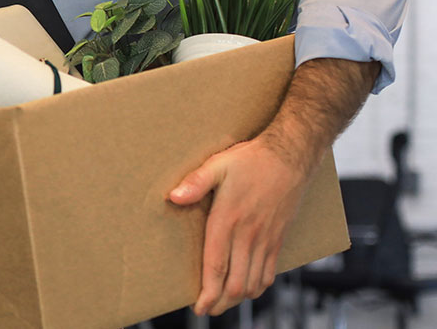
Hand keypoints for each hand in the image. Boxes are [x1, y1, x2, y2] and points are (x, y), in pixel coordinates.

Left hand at [168, 137, 309, 315]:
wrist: (291, 156)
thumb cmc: (251, 160)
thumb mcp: (217, 165)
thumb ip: (194, 183)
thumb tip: (173, 197)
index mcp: (229, 220)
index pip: (217, 267)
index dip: (208, 292)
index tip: (199, 307)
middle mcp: (249, 235)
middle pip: (236, 283)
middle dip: (220, 302)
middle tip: (207, 308)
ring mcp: (266, 239)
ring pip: (254, 283)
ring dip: (238, 298)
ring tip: (223, 302)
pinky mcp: (279, 238)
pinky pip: (270, 272)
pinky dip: (258, 286)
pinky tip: (248, 288)